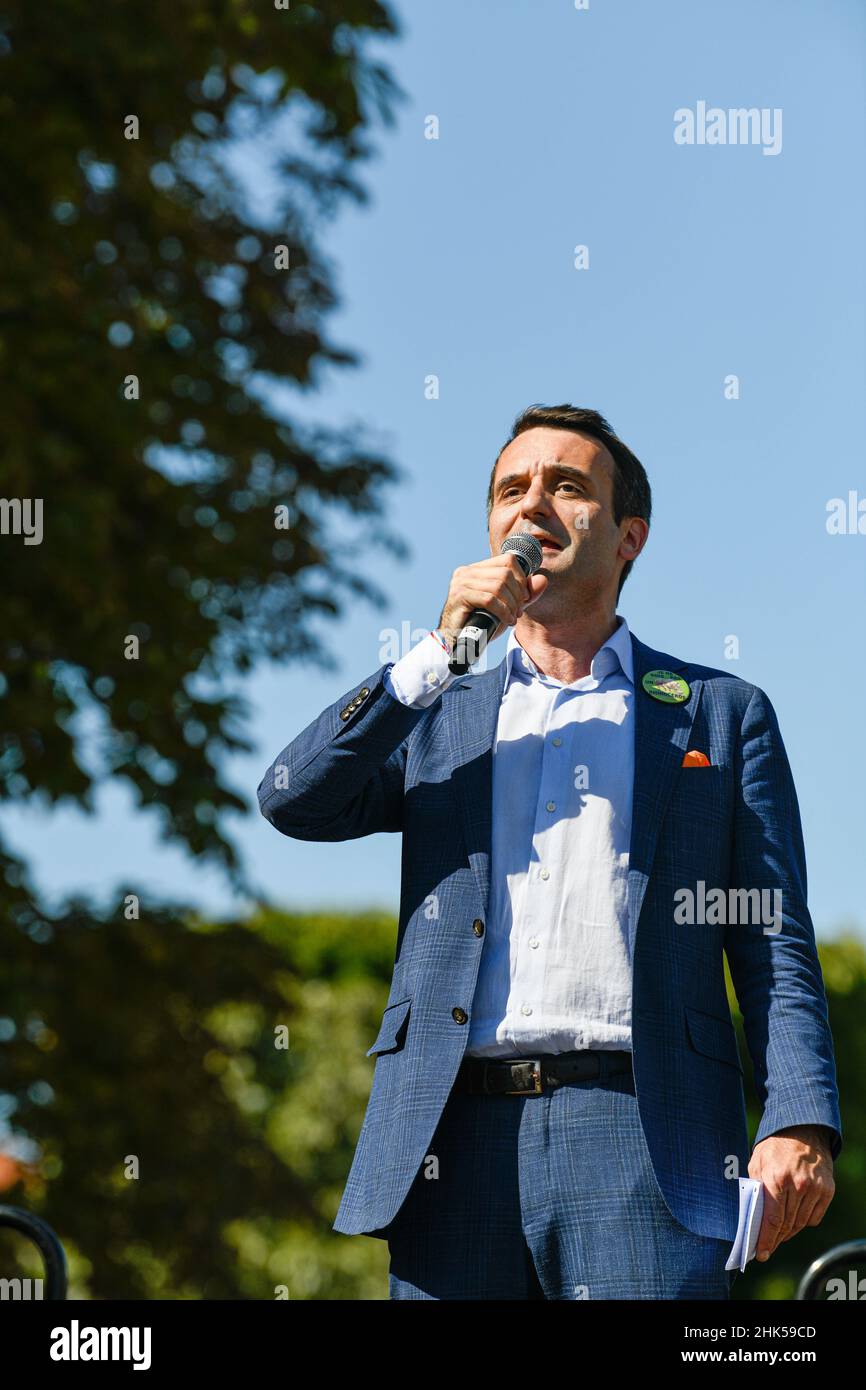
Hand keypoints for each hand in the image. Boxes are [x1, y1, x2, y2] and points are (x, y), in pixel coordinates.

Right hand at [437, 554, 547, 651]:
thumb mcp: (508, 607)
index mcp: (476, 569)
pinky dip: (503, 611)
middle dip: (518, 594)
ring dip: (511, 604)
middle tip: (519, 611)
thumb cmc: (480, 624)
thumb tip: (542, 579)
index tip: (524, 596)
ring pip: (498, 586)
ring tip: (513, 617)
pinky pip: (489, 599)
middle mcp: (467, 572)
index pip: (507, 560)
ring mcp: (461, 583)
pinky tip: (507, 620)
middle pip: (505, 573)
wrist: (458, 643)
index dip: (521, 577)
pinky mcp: (459, 596)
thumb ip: (525, 595)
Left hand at [748, 1124, 835, 1260]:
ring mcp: (815, 1189)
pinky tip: (794, 1220)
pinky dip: (803, 1222)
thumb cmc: (775, 1146)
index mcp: (776, 1178)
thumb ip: (755, 1188)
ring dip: (788, 1232)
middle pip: (786, 1224)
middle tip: (766, 1248)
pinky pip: (814, 1217)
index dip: (766, 1240)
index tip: (761, 1254)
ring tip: (778, 1236)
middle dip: (775, 1239)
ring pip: (800, 1223)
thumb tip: (751, 1215)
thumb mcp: (757, 1162)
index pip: (772, 1220)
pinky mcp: (827, 1191)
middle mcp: (798, 1186)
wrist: (803, 1130)